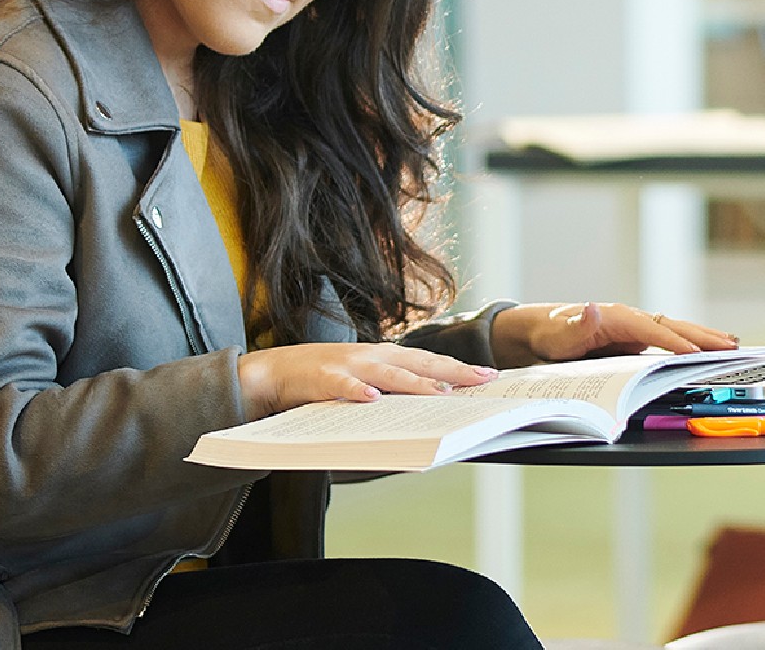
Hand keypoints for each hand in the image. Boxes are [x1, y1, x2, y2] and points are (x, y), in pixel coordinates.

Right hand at [236, 343, 499, 419]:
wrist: (274, 372)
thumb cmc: (324, 379)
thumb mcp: (364, 381)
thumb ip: (392, 391)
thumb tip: (430, 407)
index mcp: (384, 357)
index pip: (429, 361)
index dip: (459, 368)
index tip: (490, 376)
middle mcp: (372, 356)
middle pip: (419, 363)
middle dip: (452, 372)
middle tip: (483, 380)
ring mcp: (348, 365)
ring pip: (388, 375)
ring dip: (415, 383)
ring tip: (440, 392)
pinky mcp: (321, 378)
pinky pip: (341, 386)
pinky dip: (355, 391)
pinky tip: (370, 400)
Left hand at [491, 302, 739, 367]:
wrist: (542, 330)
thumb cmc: (550, 335)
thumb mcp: (558, 336)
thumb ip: (577, 326)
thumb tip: (593, 308)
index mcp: (616, 317)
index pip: (652, 331)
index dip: (674, 342)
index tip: (695, 353)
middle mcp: (630, 318)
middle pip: (673, 325)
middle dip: (703, 336)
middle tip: (731, 346)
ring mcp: (635, 328)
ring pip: (676, 330)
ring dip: (704, 337)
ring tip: (733, 344)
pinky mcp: (636, 339)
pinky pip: (669, 339)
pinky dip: (691, 342)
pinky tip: (707, 348)